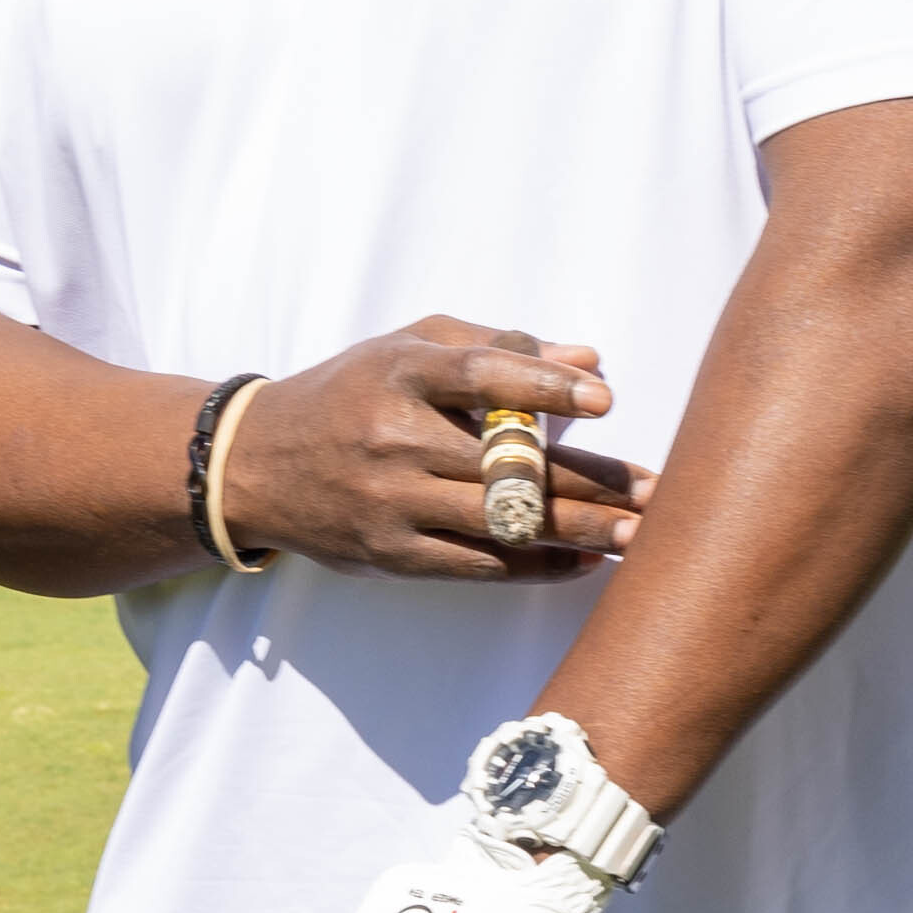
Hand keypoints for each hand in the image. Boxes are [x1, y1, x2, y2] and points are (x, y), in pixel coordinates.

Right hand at [222, 318, 644, 580]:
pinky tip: (584, 561)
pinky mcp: (390, 554)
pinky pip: (477, 565)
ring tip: (639, 535)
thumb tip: (587, 358)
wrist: (256, 464)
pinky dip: (536, 565)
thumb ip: (496, 347)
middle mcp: (393, 436)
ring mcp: (390, 500)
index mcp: (400, 372)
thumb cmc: (352, 392)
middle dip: (590, 478)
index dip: (545, 388)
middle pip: (507, 462)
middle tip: (656, 490)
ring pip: (500, 521)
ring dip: (578, 531)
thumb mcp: (408, 348)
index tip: (604, 401)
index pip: (481, 377)